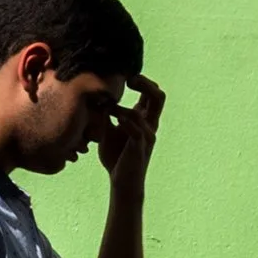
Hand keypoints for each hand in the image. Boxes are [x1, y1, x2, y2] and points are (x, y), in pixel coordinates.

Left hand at [98, 75, 165, 196]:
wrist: (121, 181)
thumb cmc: (116, 156)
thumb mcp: (108, 130)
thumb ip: (106, 113)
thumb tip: (98, 96)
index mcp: (144, 119)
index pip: (151, 93)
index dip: (142, 81)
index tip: (125, 75)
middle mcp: (150, 125)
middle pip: (159, 96)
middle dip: (145, 84)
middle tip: (129, 79)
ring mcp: (147, 136)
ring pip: (143, 112)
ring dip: (123, 107)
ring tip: (107, 107)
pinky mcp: (140, 147)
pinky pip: (137, 130)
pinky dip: (126, 121)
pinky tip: (115, 117)